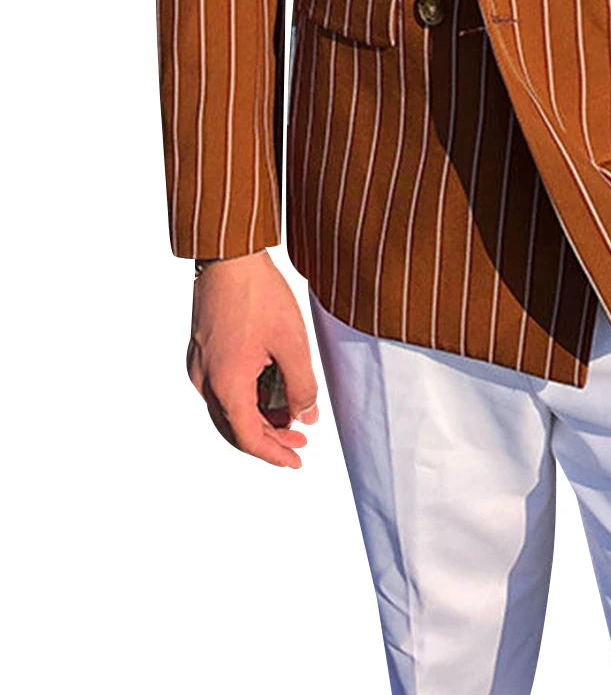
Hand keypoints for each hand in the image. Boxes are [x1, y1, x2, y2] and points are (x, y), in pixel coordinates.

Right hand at [187, 250, 319, 467]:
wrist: (229, 256)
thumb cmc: (259, 296)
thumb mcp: (292, 344)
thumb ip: (301, 386)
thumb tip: (306, 417)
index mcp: (226, 385)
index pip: (248, 438)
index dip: (274, 454)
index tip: (297, 461)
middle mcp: (204, 381)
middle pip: (234, 428)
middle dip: (268, 438)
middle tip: (300, 441)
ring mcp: (198, 365)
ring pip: (227, 408)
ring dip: (257, 417)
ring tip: (291, 413)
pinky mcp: (201, 349)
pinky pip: (221, 387)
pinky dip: (245, 397)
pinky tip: (270, 387)